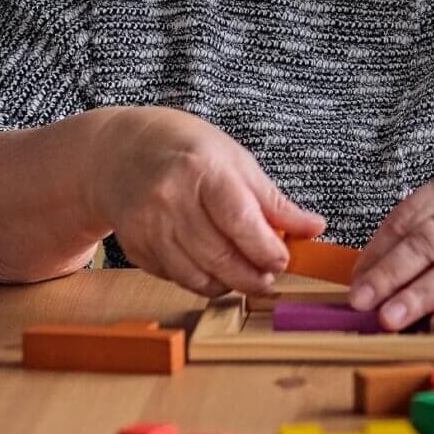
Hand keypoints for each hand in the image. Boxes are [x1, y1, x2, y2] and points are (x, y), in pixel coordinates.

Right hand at [87, 106, 325, 296]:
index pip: (240, 221)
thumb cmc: (186, 149)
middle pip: (220, 256)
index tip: (283, 260)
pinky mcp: (135, 249)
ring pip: (198, 277)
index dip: (266, 249)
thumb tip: (314, 228)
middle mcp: (170, 199)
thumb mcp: (235, 159)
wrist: (120, 152)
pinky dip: (202, 281)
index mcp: (201, 169)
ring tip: (246, 275)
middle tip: (270, 277)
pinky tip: (214, 269)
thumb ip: (272, 200)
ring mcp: (148, 227)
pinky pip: (178, 279)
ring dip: (230, 284)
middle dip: (252, 276)